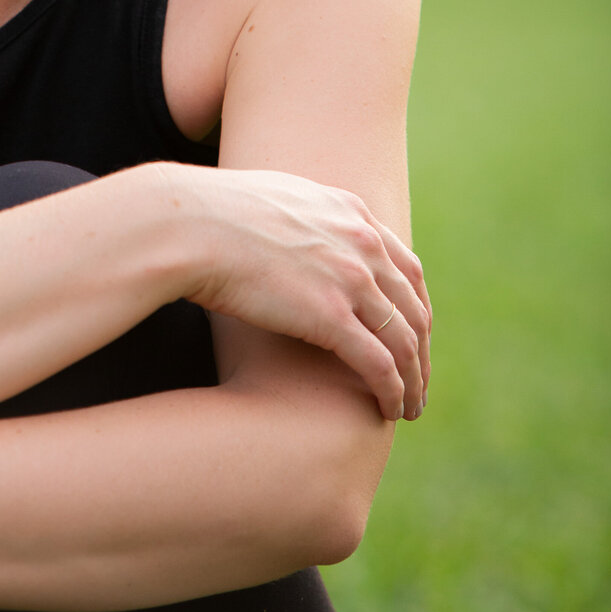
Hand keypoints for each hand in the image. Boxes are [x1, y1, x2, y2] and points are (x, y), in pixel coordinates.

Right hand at [167, 164, 431, 421]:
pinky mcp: (332, 317)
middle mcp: (362, 243)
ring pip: (404, 341)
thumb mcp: (274, 200)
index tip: (411, 335)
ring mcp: (351, 279)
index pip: (405, 267)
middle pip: (413, 307)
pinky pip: (379, 365)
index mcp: (351, 213)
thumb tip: (294, 233)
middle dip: (420, 349)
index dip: (414, 307)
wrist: (189, 224)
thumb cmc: (212, 214)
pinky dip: (392, 391)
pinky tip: (389, 411)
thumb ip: (302, 219)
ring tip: (409, 408)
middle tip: (418, 380)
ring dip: (413, 380)